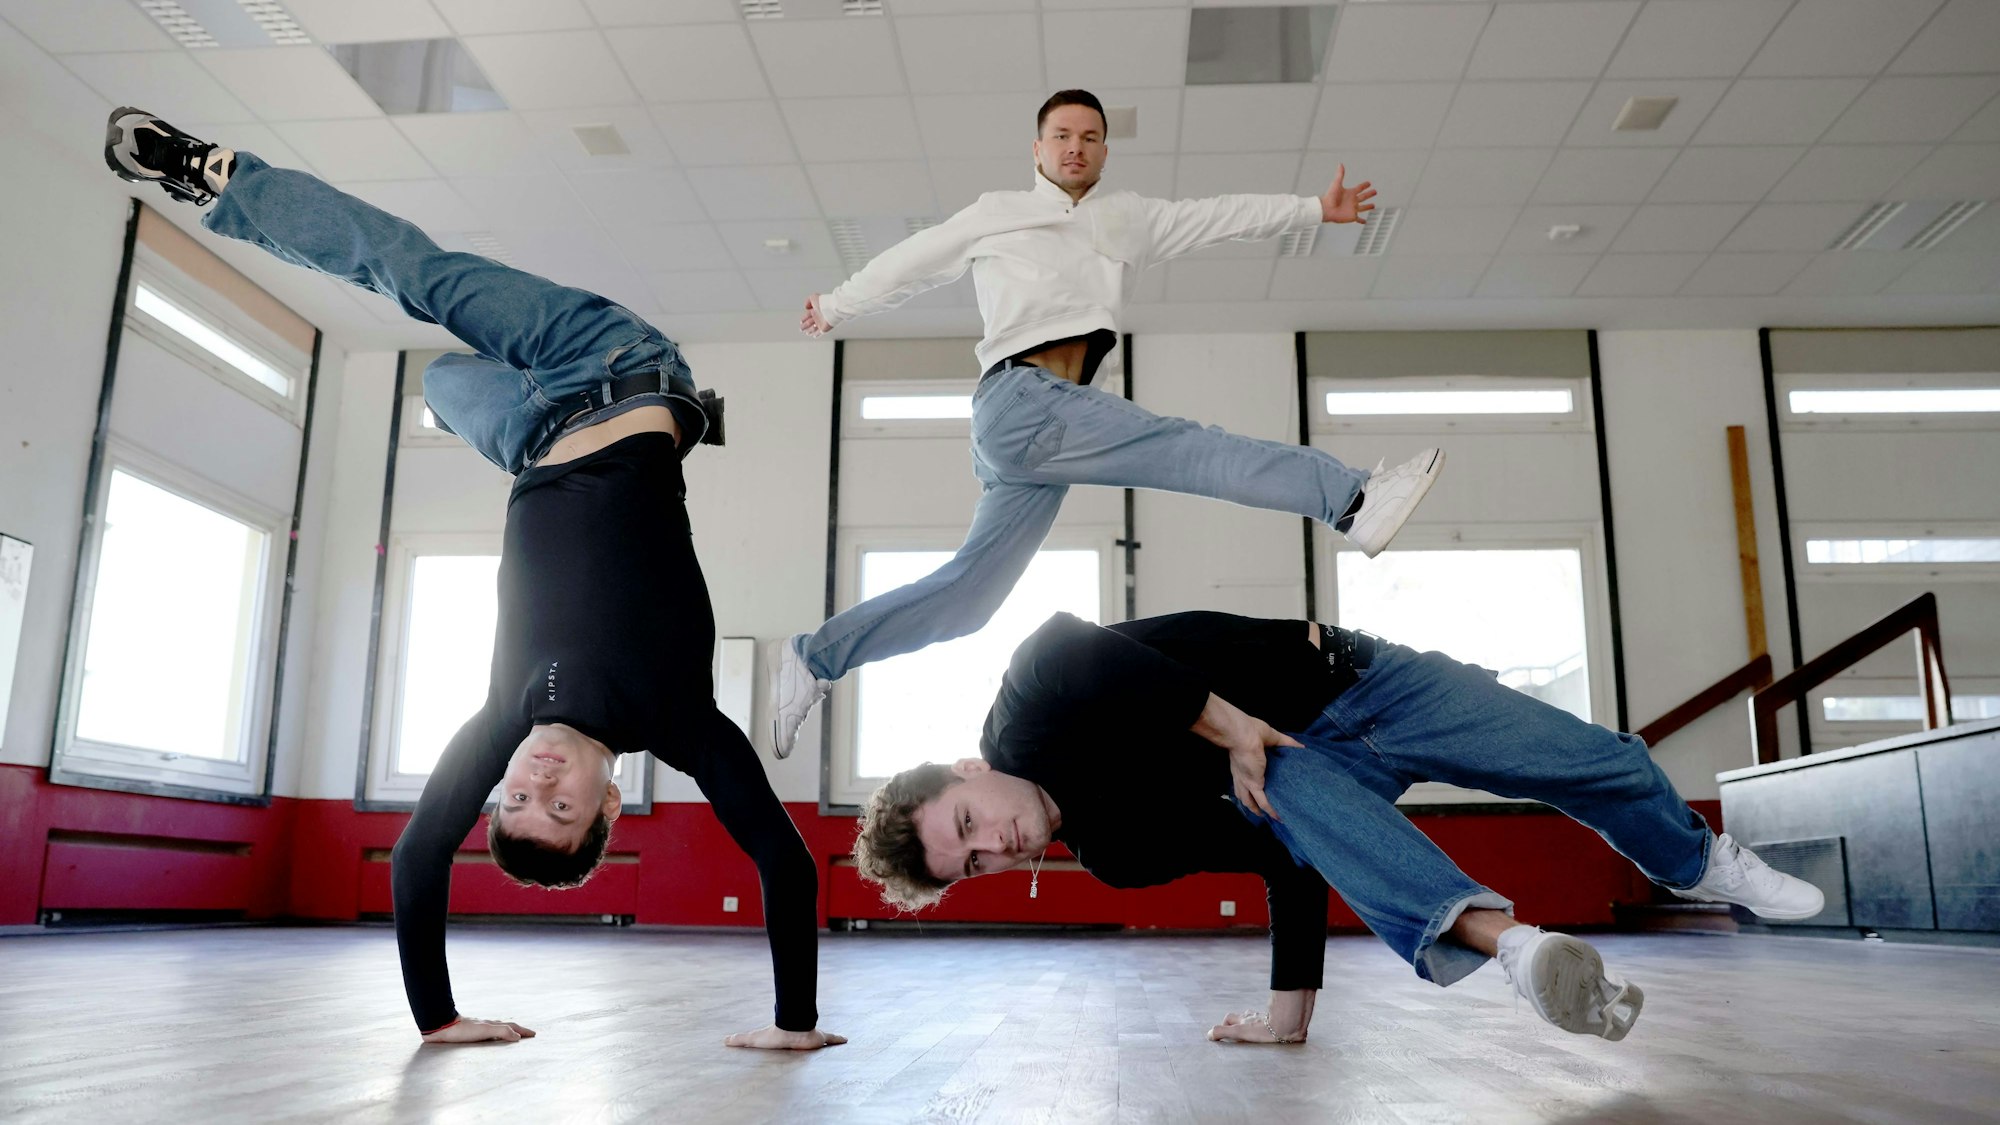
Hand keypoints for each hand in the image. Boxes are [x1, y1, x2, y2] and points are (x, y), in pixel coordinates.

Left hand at [421, 1016, 535, 1043]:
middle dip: (517, 1030)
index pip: (512, 1028)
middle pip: (505, 1027)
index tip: (533, 1034)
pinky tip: (485, 1039)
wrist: (441, 1026)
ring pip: (494, 1030)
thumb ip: (502, 1032)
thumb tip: (518, 1037)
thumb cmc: (463, 1030)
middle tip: (526, 1034)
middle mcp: (486, 1026)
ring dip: (504, 1032)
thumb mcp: (485, 1031)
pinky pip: (484, 1035)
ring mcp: (476, 1029)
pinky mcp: (467, 1035)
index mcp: (492, 1025)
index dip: (523, 1031)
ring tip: (509, 1035)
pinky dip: (491, 1036)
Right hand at [724, 1025, 848, 1050]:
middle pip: (807, 1033)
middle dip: (812, 1034)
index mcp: (788, 1034)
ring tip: (835, 1040)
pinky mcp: (820, 1038)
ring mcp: (811, 1037)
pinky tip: (846, 1040)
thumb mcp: (754, 1039)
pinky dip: (837, 1039)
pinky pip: (830, 1038)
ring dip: (827, 1038)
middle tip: (816, 1038)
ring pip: (820, 1036)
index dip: (792, 1031)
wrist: (789, 1032)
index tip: (792, 1032)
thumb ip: (741, 1040)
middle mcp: (801, 1035)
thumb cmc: (774, 1036)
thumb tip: (724, 1040)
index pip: (790, 1031)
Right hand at [800, 294, 831, 336]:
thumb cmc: (823, 303)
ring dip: (809, 330)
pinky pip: (819, 333)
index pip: (807, 315)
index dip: (803, 318)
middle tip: (801, 328)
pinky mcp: (824, 328)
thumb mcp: (813, 297)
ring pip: (813, 328)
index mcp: (815, 310)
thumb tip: (806, 307)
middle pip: (809, 322)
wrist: (832, 309)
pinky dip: (816, 334)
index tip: (801, 321)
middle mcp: (818, 317)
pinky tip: (814, 336)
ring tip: (806, 332)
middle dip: (805, 325)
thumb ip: (808, 300)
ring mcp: (821, 323)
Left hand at [1192, 693, 1300, 820]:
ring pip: (1250, 801)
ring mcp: (1247, 781)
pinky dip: (1270, 810)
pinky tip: (1278, 817)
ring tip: (1266, 816)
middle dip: (1251, 802)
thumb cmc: (1252, 732)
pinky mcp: (1255, 785)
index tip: (1261, 789)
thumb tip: (1302, 747)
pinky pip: (1262, 802)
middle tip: (1261, 809)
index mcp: (1244, 763)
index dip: (1251, 785)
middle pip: (1246, 793)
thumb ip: (1287, 742)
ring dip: (1257, 810)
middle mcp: (1243, 775)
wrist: (1242, 736)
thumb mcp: (1272, 736)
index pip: (1247, 778)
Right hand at [1208, 989, 1314, 1043]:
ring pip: (1258, 1020)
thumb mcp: (1239, 1032)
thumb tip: (1209, 1034)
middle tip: (1239, 1035)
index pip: (1229, 1018)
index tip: (1223, 1034)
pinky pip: (1272, 1026)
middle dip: (1240, 1025)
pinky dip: (1269, 1031)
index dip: (1224, 1025)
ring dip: (1255, 1026)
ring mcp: (1267, 1020)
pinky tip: (1271, 1038)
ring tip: (1255, 1036)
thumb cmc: (1264, 1030)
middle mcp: (1254, 1017)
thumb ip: (1223, 1032)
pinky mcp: (1279, 1025)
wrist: (1287, 1026)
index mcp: (1244, 1019)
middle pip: (1243, 1018)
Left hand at [1319, 164, 1375, 223]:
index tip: (1369, 183)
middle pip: (1363, 197)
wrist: (1326, 209)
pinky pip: (1359, 219)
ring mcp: (1353, 209)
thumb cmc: (1330, 197)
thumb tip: (1340, 164)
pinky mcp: (1352, 217)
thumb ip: (1340, 175)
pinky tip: (1366, 222)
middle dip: (1369, 194)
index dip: (1364, 185)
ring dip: (1368, 206)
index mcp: (1350, 193)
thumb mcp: (1336, 184)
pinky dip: (1362, 221)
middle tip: (1375, 191)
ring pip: (1363, 207)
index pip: (1359, 188)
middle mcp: (1352, 201)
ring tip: (1373, 206)